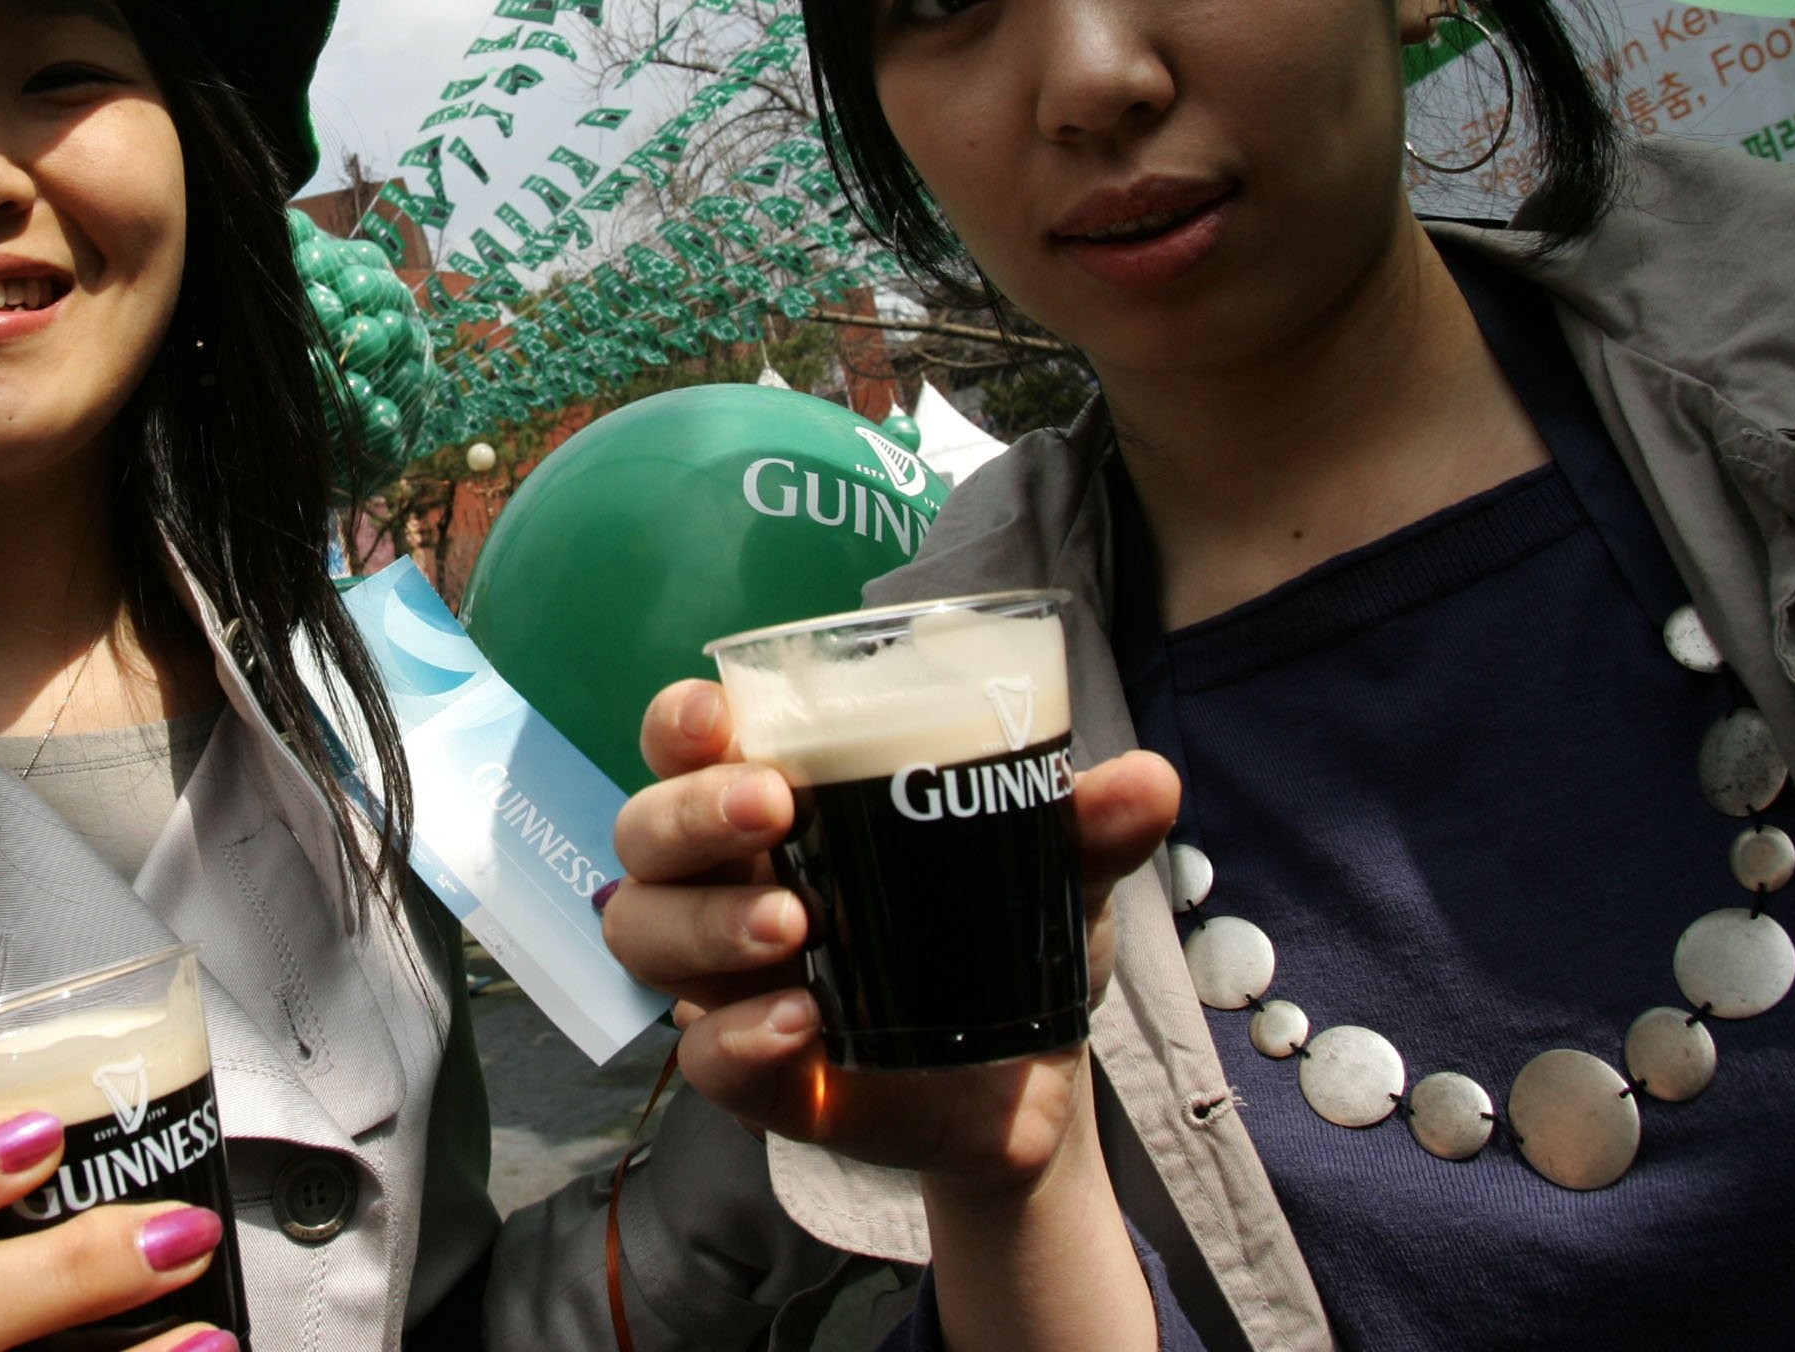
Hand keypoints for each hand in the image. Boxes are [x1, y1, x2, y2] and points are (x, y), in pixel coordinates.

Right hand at [600, 676, 1180, 1187]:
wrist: (1029, 1078)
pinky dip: (738, 1037)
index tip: (716, 717)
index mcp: (775, 802)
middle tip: (776, 812)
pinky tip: (802, 1022)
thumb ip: (1087, 824)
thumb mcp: (1053, 870)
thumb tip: (1150, 780)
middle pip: (646, 831)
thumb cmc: (1006, 934)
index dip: (678, 721)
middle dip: (691, 813)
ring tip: (798, 926)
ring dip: (706, 922)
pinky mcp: (752, 1071)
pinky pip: (702, 1056)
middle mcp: (726, 878)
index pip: (686, 741)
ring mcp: (727, 976)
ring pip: (643, 932)